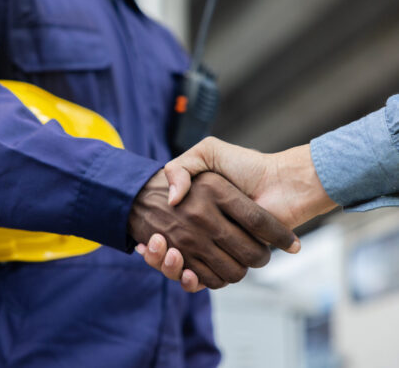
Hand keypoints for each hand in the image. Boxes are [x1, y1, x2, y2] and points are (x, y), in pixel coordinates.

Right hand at [139, 138, 335, 291]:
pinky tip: (186, 270)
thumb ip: (183, 166)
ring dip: (171, 266)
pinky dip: (192, 280)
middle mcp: (206, 230)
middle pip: (174, 253)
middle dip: (162, 255)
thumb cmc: (247, 165)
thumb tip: (172, 199)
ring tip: (167, 251)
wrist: (284, 181)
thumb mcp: (208, 153)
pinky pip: (207, 279)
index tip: (148, 238)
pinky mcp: (233, 259)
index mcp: (199, 208)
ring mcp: (218, 246)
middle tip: (155, 243)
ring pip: (186, 269)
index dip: (154, 240)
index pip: (167, 230)